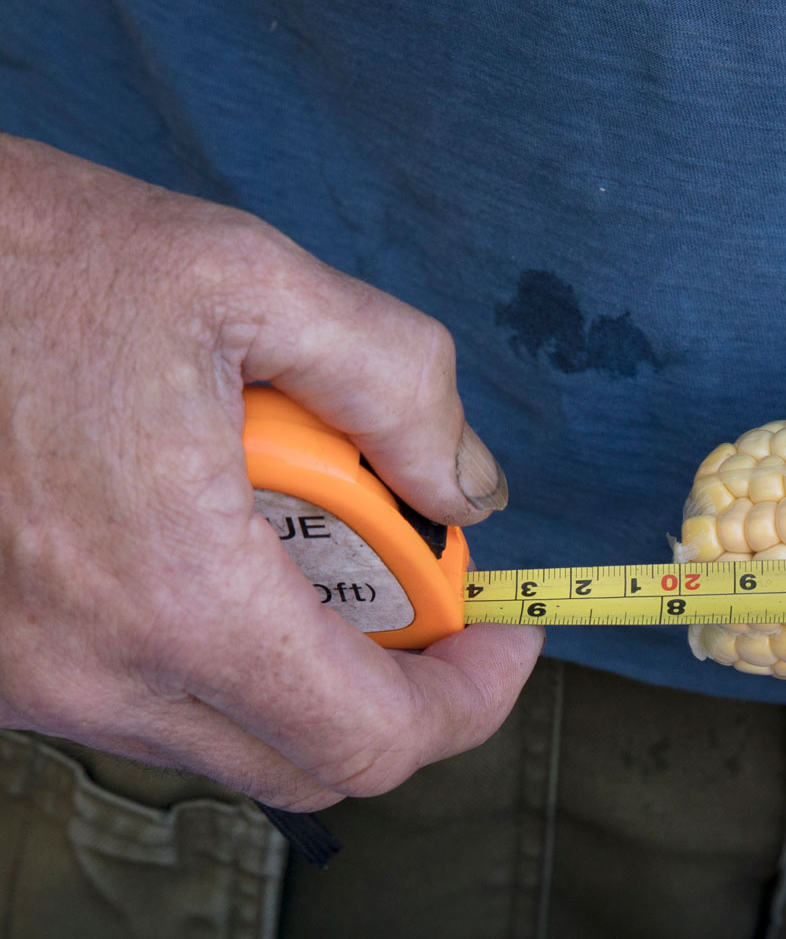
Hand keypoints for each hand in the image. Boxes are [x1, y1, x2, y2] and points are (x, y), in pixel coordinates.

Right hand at [0, 135, 542, 809]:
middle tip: (425, 585)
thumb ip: (396, 384)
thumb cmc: (33, 258)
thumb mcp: (249, 277)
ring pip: (226, 737)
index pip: (370, 735)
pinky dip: (216, 652)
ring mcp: (25, 682)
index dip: (471, 699)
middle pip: (309, 759)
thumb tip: (467, 486)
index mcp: (174, 595)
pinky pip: (142, 702)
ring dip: (306, 664)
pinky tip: (218, 542)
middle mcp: (90, 672)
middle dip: (400, 684)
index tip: (505, 633)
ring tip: (316, 538)